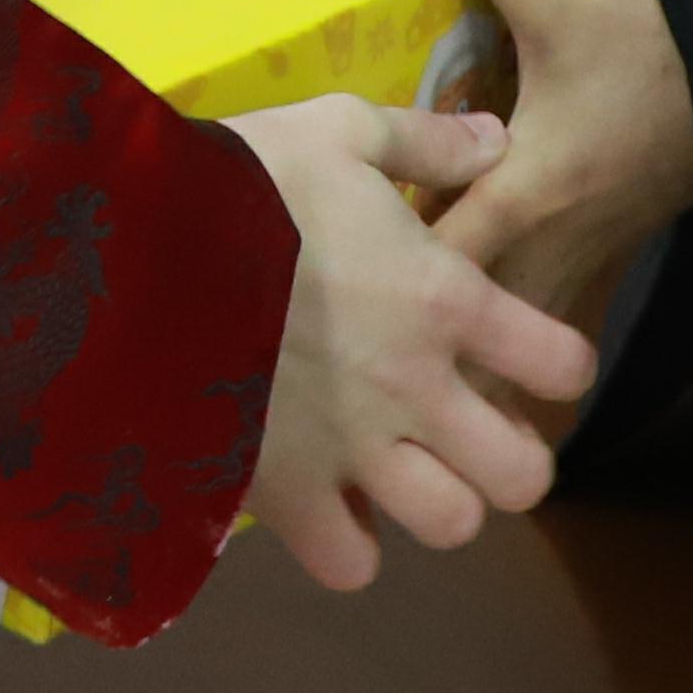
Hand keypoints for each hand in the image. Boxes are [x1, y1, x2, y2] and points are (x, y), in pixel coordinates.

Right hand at [220, 96, 594, 588]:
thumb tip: (497, 140)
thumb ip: (423, 139)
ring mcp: (354, 451)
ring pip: (450, 525)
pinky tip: (329, 502)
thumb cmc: (239, 181)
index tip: (522, 353)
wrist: (131, 249)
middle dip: (509, 460)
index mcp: (444, 299)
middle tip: (469, 430)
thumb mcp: (335, 129)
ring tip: (401, 472)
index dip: (554, 363)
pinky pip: (349, 563)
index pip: (561, 364)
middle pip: (524, 477)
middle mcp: (417, 389)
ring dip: (434, 503)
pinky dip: (346, 543)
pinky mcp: (287, 493)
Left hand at [377, 0, 692, 337]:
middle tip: (347, 306)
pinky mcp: (604, 252)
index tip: (330, 250)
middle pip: (469, 319)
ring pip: (510, 324)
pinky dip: (503, 320)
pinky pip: (540, 306)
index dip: (382, 264)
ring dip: (461, 333)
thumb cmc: (641, 36)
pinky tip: (465, 313)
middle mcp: (550, 243)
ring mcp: (583, 257)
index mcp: (525, 191)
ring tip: (395, 334)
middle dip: (413, 322)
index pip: (441, 260)